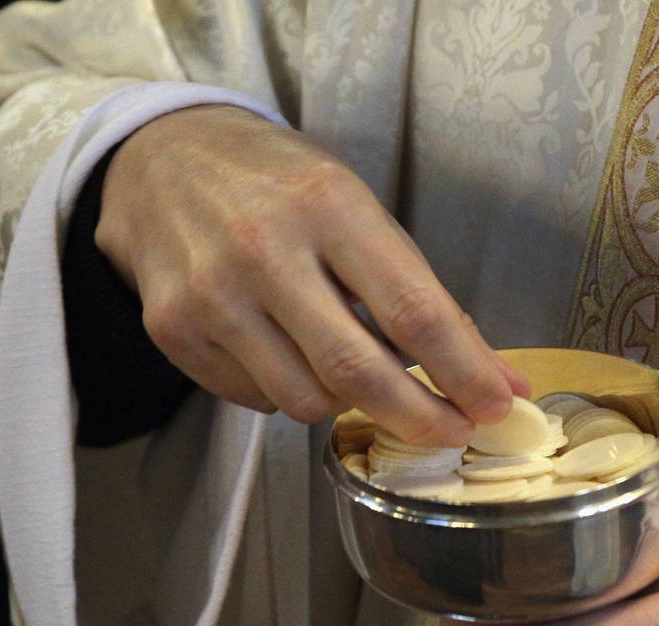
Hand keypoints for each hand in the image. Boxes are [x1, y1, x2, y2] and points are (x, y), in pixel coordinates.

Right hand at [96, 105, 527, 444]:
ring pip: (306, 401)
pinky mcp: (173, 331)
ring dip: (347, 403)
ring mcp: (210, 295)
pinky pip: (258, 400)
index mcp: (326, 205)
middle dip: (418, 417)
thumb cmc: (278, 185)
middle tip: (451, 431)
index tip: (496, 405)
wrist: (161, 161)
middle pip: (357, 372)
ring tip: (351, 369)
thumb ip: (423, 295)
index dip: (463, 372)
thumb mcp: (358, 210)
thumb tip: (498, 379)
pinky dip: (290, 392)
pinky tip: (289, 353)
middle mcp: (263, 250)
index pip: (412, 311)